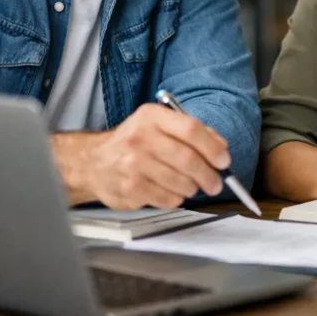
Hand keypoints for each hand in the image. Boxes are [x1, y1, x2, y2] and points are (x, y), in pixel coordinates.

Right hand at [82, 103, 230, 209]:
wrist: (93, 163)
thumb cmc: (134, 144)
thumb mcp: (159, 126)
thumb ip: (191, 133)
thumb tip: (220, 147)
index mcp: (151, 117)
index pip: (191, 129)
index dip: (212, 147)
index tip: (223, 161)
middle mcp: (140, 138)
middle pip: (188, 159)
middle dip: (209, 175)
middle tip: (216, 183)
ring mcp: (132, 164)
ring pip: (180, 182)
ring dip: (193, 187)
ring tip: (191, 186)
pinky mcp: (129, 188)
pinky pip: (167, 198)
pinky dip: (176, 198)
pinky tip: (171, 191)